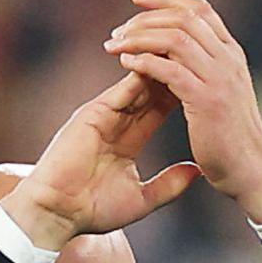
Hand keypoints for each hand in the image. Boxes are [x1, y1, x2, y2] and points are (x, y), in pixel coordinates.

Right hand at [2, 71, 201, 252]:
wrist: (55, 214)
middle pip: (151, 87)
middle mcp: (115, 120)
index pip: (159, 107)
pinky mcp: (92, 114)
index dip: (182, 91)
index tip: (206, 81)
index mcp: (127, 138)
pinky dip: (142, 73)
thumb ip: (169, 184)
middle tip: (200, 53)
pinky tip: (164, 61)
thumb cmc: (91, 211)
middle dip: (174, 70)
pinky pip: (123, 88)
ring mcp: (103, 114)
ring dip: (160, 64)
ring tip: (187, 49)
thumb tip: (198, 172)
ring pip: (138, 80)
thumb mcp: (141, 199)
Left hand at [104, 0, 261, 223]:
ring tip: (114, 46)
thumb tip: (179, 53)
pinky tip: (126, 64)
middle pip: (183, 18)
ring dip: (139, 38)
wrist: (252, 169)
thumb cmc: (231, 137)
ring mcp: (219, 79)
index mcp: (231, 53)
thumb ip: (207, 68)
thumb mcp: (224, 92)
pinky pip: (170, 70)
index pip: (199, 9)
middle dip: (145, 18)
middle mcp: (228, 59)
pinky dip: (145, 62)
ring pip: (175, 39)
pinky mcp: (207, 101)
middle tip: (117, 31)